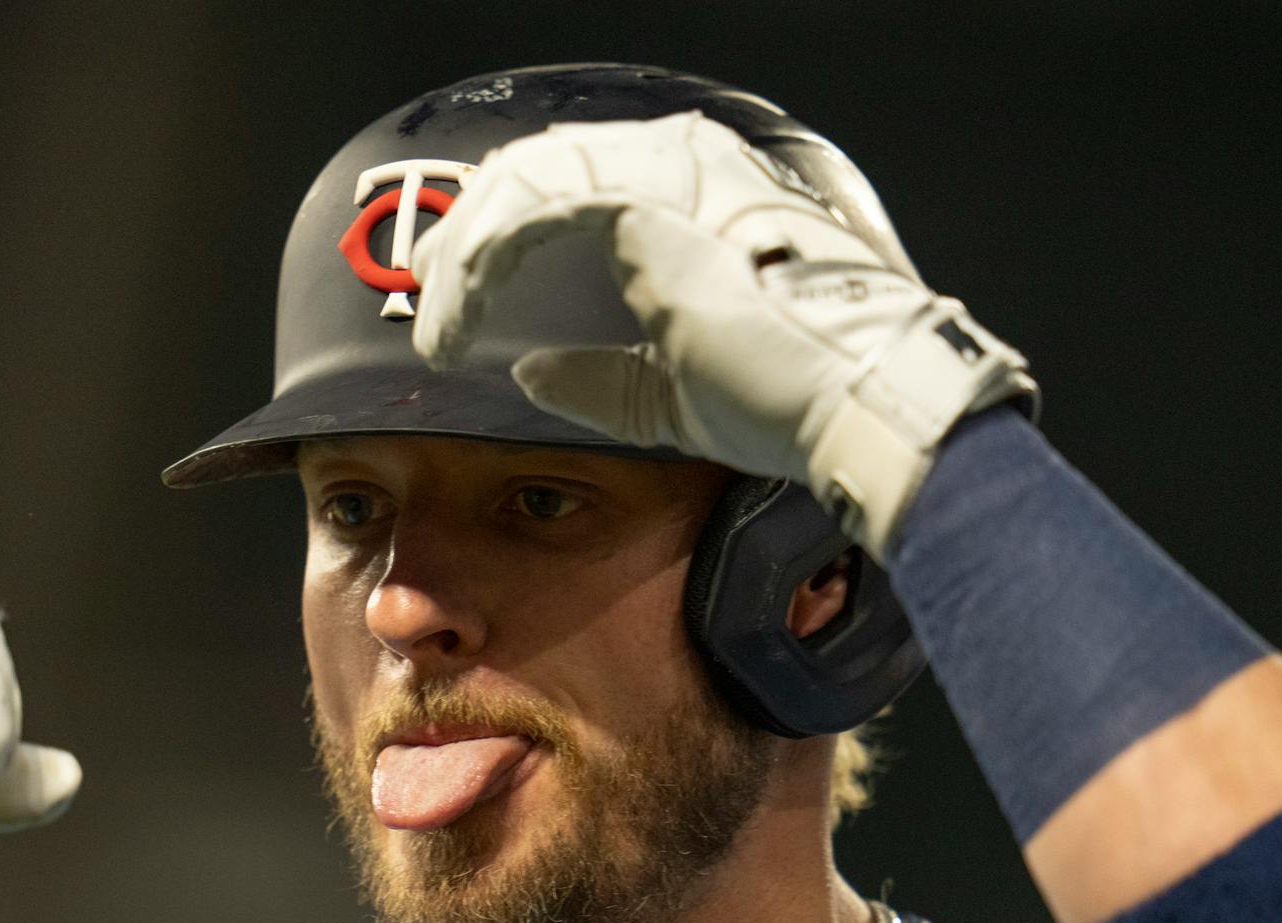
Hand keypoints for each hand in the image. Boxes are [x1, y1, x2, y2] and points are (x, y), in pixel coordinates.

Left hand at [410, 110, 1037, 556]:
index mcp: (696, 195)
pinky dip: (485, 261)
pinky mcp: (649, 199)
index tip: (459, 301)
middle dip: (472, 233)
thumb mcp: (669, 391)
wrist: (849, 399)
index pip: (572, 187)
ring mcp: (668, 171)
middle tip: (432, 295)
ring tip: (439, 311)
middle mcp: (683, 164)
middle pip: (541, 169)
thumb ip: (599, 376)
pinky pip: (534, 206)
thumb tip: (530, 373)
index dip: (503, 238)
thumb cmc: (787, 394)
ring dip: (470, 250)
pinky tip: (461, 309)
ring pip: (528, 177)